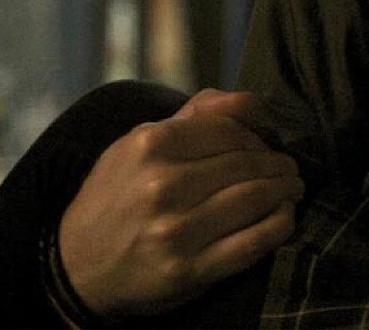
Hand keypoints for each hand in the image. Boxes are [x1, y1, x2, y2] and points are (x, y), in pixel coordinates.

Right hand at [58, 90, 304, 317]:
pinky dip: (280, 225)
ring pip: (256, 198)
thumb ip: (194, 116)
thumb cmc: (116, 196)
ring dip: (286, 190)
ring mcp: (176, 231)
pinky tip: (284, 217)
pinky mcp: (190, 270)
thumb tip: (249, 98)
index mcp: (149, 146)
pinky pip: (254, 242)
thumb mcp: (138, 144)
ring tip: (292, 188)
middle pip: (248, 164)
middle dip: (278, 164)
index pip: (230, 129)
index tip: (266, 146)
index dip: (257, 137)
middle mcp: (162, 187)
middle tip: (289, 168)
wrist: (76, 266)